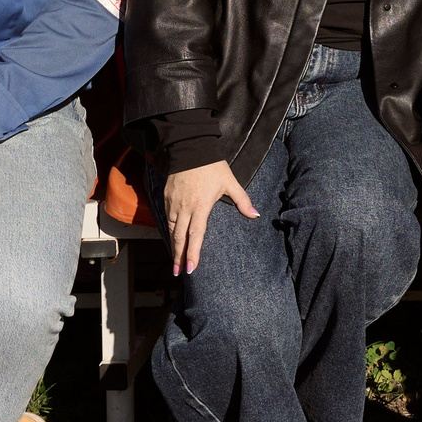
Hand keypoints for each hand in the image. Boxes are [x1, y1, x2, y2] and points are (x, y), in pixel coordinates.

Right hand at [162, 159, 257, 275]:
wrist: (190, 148)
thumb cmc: (212, 166)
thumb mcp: (230, 182)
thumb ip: (242, 200)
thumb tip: (255, 215)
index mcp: (201, 206)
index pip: (196, 235)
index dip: (193, 253)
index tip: (191, 268)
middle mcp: (184, 208)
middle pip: (180, 237)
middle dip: (179, 257)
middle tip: (178, 272)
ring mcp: (173, 203)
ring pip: (171, 229)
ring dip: (173, 246)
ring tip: (175, 261)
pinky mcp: (166, 198)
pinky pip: (166, 219)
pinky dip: (169, 231)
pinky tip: (172, 239)